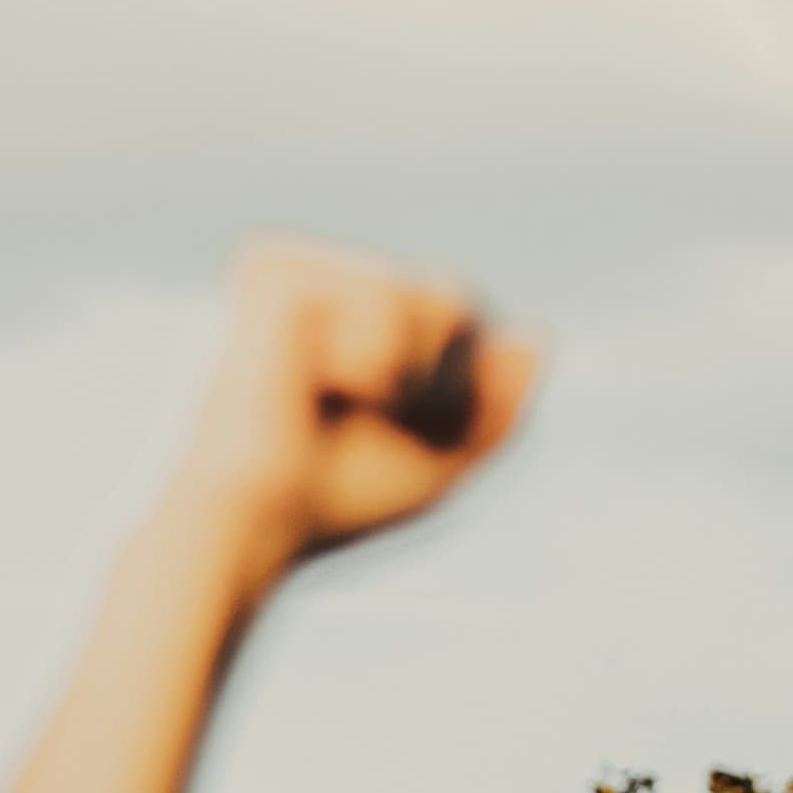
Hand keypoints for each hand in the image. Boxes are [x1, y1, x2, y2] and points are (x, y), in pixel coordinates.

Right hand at [184, 242, 536, 583]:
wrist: (254, 522)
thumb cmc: (329, 499)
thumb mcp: (440, 462)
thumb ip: (495, 407)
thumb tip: (538, 337)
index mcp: (355, 321)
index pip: (459, 319)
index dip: (454, 390)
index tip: (395, 432)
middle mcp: (330, 284)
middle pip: (455, 301)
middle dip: (441, 383)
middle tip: (366, 418)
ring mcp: (303, 271)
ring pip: (432, 300)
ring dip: (409, 374)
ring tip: (336, 399)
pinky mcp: (276, 270)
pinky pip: (382, 299)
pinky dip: (368, 357)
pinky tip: (312, 380)